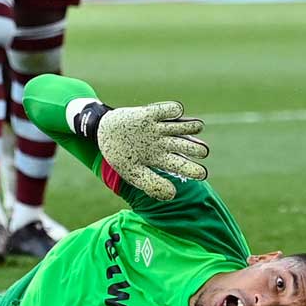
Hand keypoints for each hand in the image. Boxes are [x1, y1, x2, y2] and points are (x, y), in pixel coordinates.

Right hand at [86, 100, 208, 200]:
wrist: (103, 135)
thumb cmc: (121, 157)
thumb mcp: (134, 174)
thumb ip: (152, 185)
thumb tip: (173, 194)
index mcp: (161, 159)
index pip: (182, 165)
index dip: (194, 170)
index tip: (202, 174)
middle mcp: (164, 143)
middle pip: (186, 146)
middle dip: (196, 148)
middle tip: (203, 152)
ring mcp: (158, 128)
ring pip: (181, 127)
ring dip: (191, 127)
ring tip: (197, 127)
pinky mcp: (149, 114)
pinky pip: (166, 110)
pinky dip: (173, 111)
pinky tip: (176, 112)